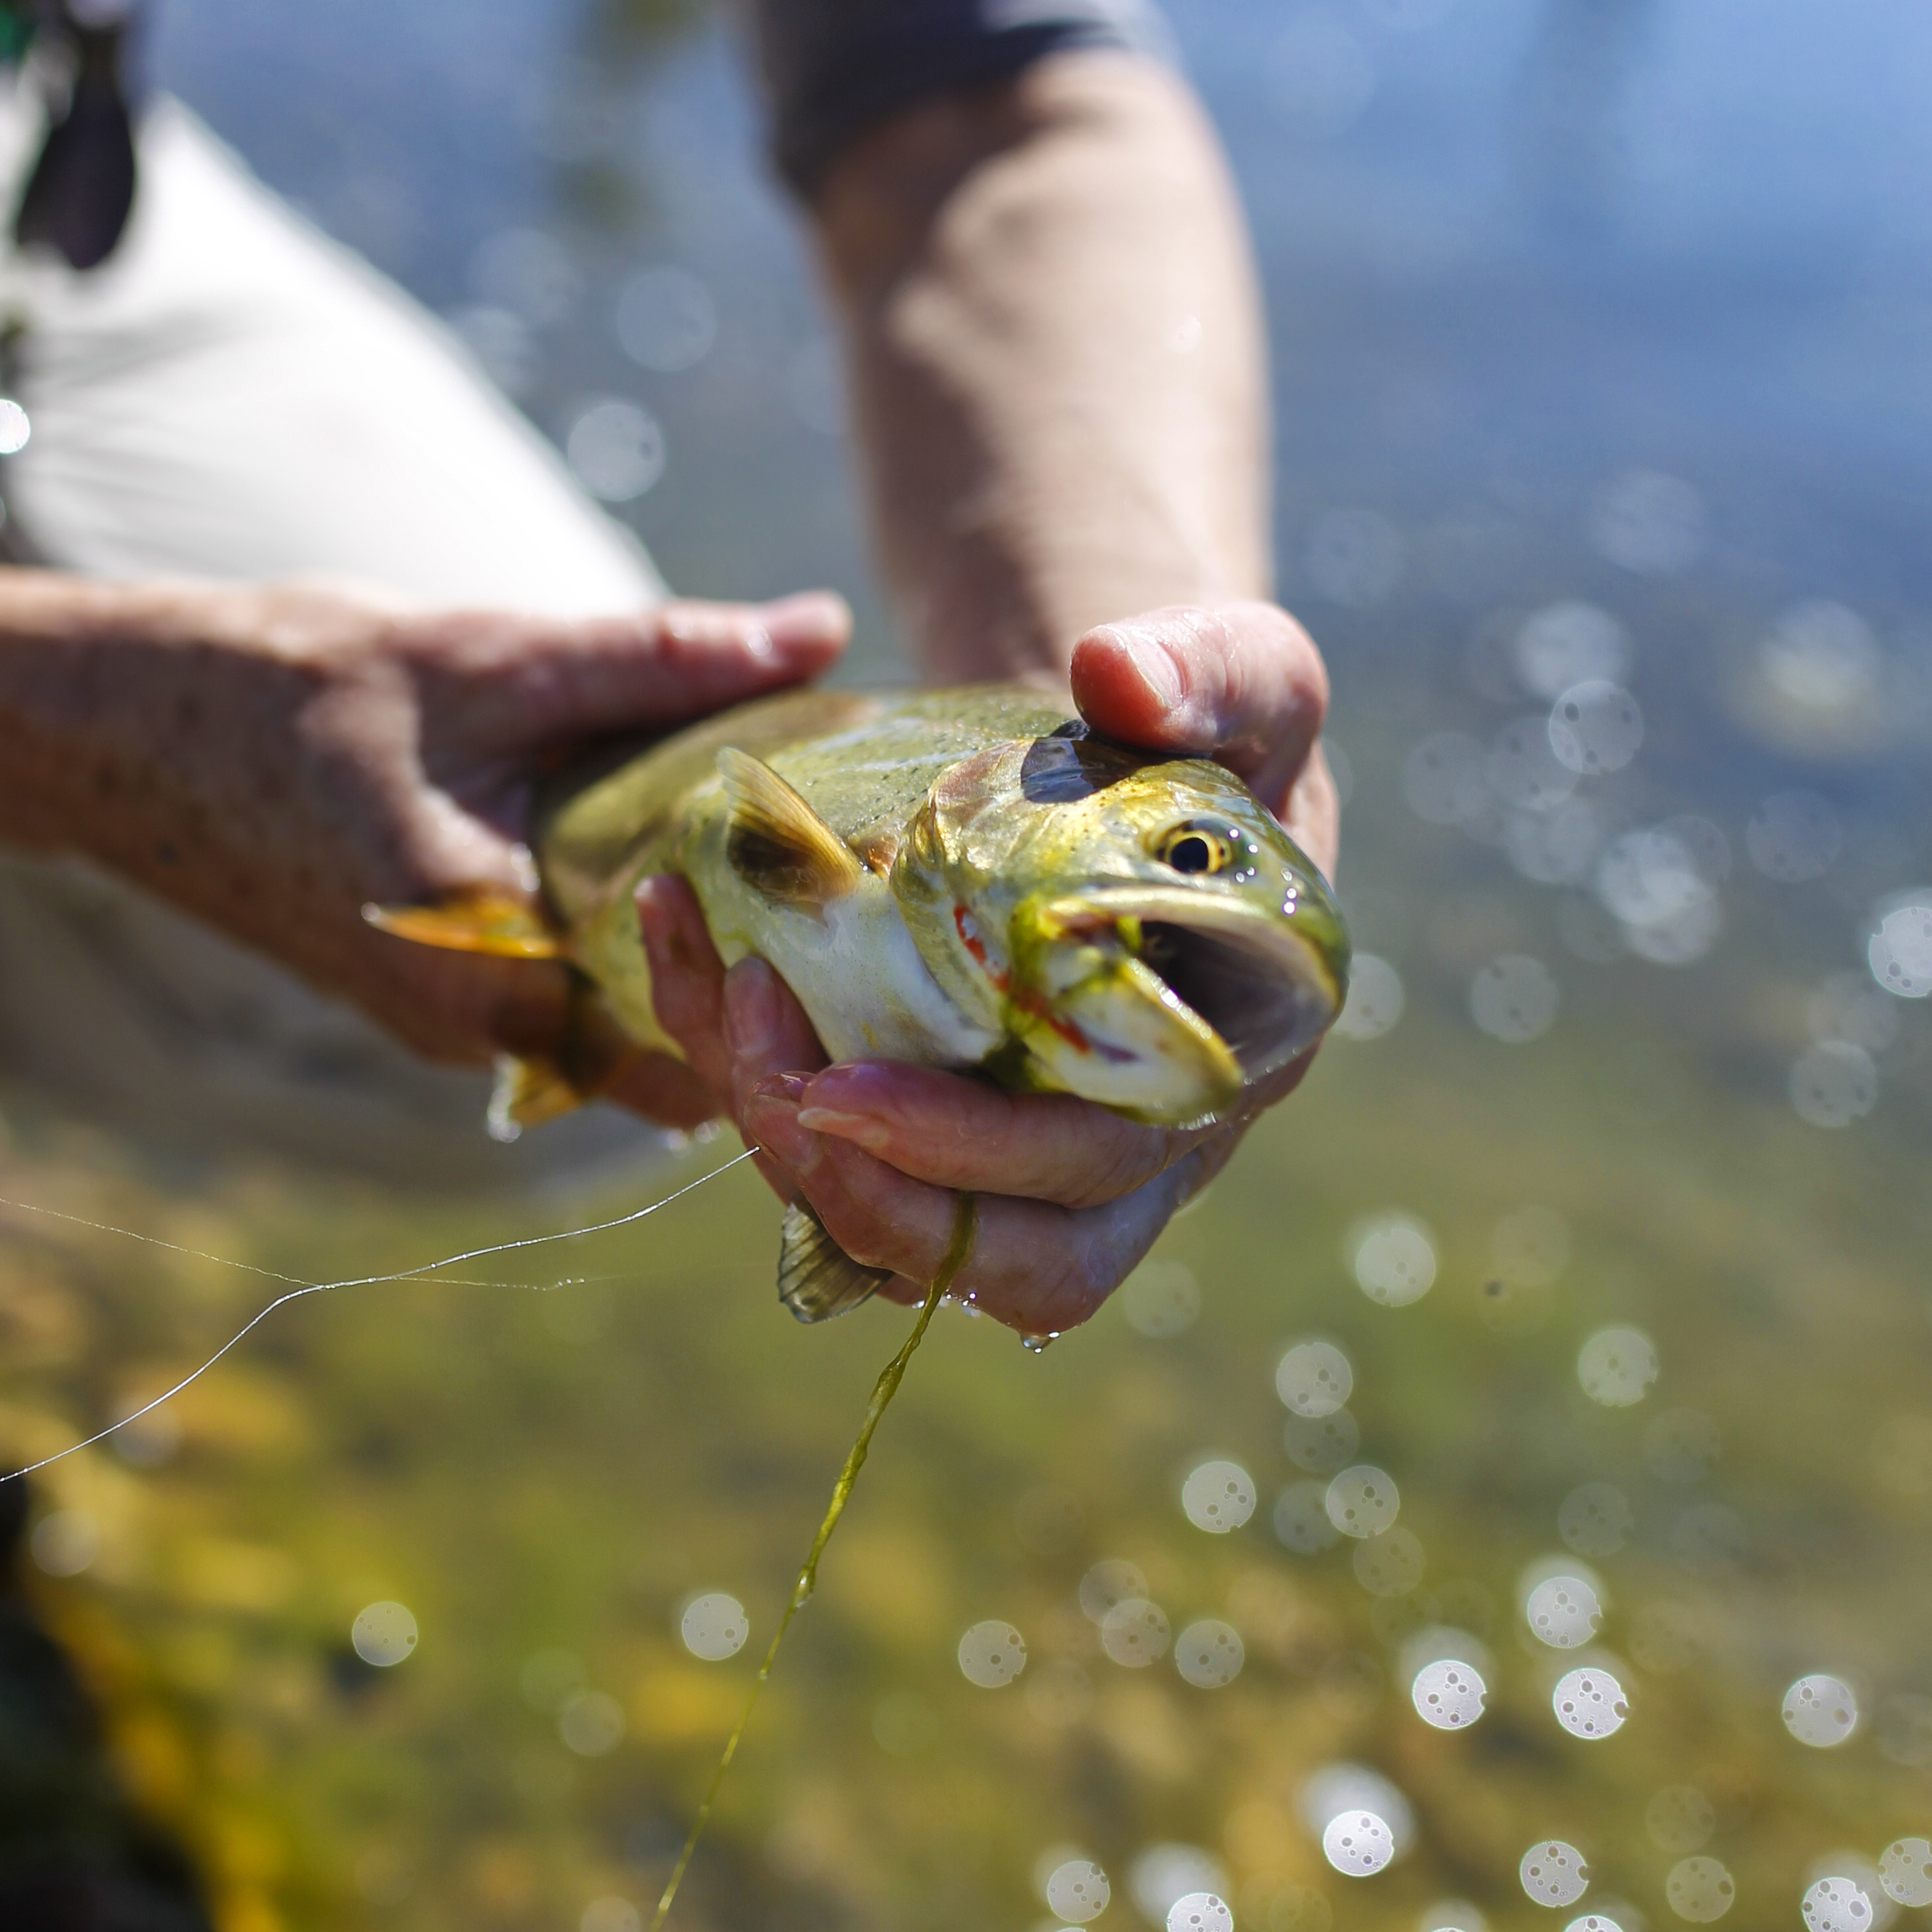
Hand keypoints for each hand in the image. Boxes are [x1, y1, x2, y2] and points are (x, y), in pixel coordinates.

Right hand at [0, 567, 848, 1080]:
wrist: (119, 728)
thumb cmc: (288, 688)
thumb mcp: (490, 656)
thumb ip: (660, 658)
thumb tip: (818, 633)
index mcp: (490, 952)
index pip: (688, 1026)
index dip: (797, 994)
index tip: (891, 932)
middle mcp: (470, 1022)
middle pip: (669, 1056)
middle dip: (768, 1002)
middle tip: (878, 922)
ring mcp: (445, 1026)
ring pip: (619, 1044)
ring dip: (703, 986)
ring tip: (810, 902)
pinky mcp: (429, 1003)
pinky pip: (565, 1015)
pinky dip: (633, 968)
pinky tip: (695, 891)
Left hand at [641, 597, 1334, 1332]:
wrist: (1123, 753)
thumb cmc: (1204, 726)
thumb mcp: (1246, 672)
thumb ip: (1213, 667)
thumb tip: (1117, 671)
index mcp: (1229, 1062)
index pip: (1106, 1172)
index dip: (975, 1159)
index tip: (848, 1090)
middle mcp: (1142, 1142)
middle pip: (1020, 1264)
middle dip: (879, 1206)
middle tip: (779, 1088)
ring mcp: (1035, 1151)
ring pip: (913, 1244)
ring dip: (797, 1156)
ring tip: (732, 1000)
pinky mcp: (938, 1127)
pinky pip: (839, 1166)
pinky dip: (744, 1078)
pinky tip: (685, 948)